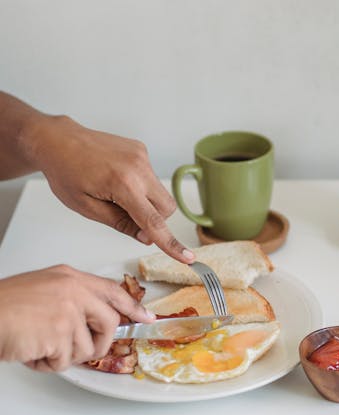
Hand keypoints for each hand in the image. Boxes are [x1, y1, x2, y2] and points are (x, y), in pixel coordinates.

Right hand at [0, 265, 154, 370]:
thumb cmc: (3, 305)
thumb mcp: (43, 288)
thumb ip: (72, 298)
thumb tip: (93, 320)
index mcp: (70, 277)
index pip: (112, 290)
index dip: (132, 307)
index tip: (146, 317)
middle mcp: (73, 291)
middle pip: (109, 323)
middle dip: (98, 343)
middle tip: (75, 349)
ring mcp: (69, 312)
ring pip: (86, 347)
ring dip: (62, 356)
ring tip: (39, 346)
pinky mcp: (59, 334)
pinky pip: (65, 361)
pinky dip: (46, 364)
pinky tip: (31, 352)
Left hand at [28, 115, 193, 263]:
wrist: (58, 140)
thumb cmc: (65, 172)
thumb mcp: (87, 208)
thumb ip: (121, 224)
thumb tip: (148, 237)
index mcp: (123, 184)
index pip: (154, 222)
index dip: (171, 243)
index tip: (187, 257)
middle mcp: (138, 168)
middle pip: (166, 208)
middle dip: (154, 219)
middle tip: (125, 216)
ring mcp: (142, 156)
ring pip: (161, 194)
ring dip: (146, 202)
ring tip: (116, 194)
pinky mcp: (142, 150)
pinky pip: (151, 178)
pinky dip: (140, 186)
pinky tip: (117, 179)